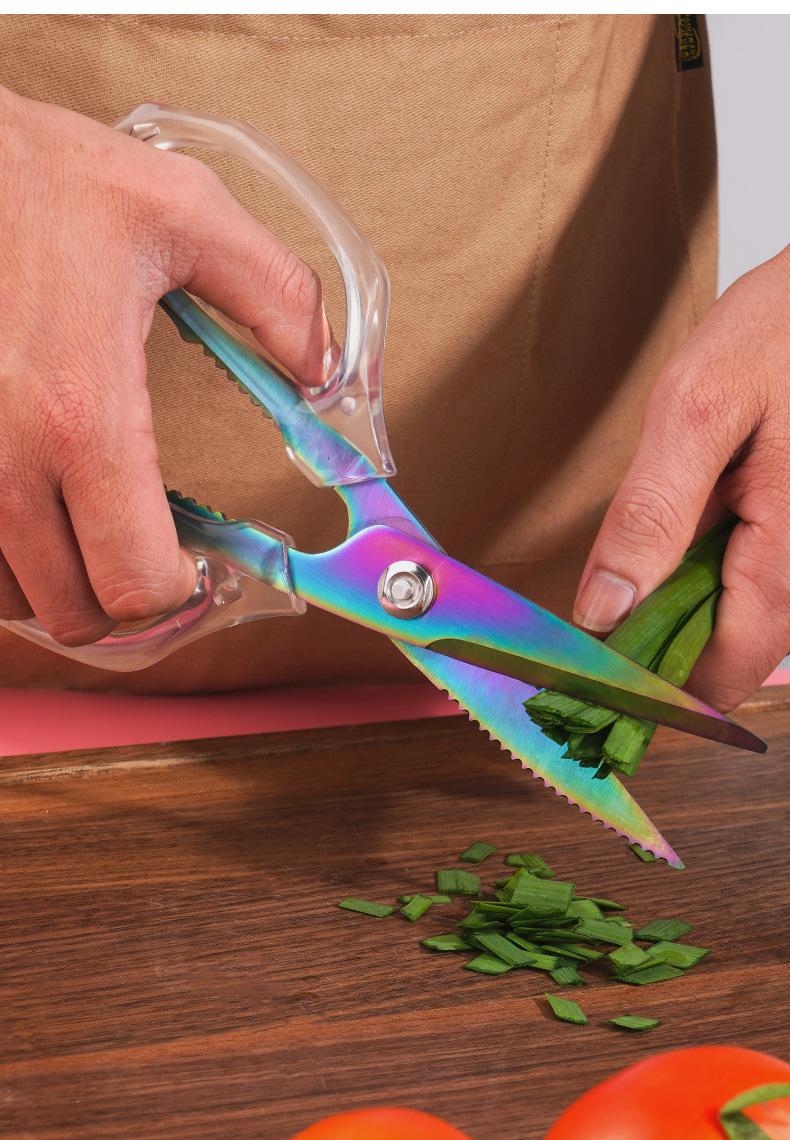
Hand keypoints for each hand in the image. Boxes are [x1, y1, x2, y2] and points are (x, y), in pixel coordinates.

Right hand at [0, 87, 331, 644]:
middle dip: (128, 599)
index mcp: (81, 416)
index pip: (135, 583)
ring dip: (64, 580)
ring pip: (15, 601)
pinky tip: (44, 504)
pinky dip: (14, 554)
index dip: (180, 591)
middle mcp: (5, 461)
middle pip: (77, 615)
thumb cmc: (43, 181)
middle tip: (154, 553)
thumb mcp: (184, 212)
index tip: (201, 563)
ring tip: (95, 527)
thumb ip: (276, 295)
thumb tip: (323, 372)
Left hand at [573, 248, 789, 710]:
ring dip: (681, 615)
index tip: (588, 681)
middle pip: (732, 657)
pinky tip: (682, 542)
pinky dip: (705, 581)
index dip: (654, 688)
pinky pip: (753, 587)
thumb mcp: (696, 409)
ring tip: (635, 579)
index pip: (724, 672)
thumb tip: (605, 610)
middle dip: (662, 650)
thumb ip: (652, 514)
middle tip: (597, 622)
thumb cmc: (780, 333)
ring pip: (743, 626)